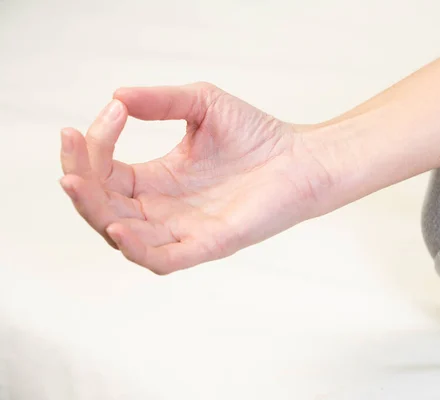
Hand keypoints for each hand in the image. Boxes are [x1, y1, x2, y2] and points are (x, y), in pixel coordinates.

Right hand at [60, 82, 332, 273]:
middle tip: (71, 147)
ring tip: (78, 182)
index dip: (94, 147)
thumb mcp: (202, 104)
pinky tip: (119, 226)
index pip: (106, 172)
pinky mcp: (211, 243)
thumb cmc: (257, 135)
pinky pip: (165, 258)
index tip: (112, 110)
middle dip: (80, 181)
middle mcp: (165, 209)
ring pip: (124, 236)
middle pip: (104, 208)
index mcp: (158, 180)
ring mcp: (185, 229)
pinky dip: (138, 249)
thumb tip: (116, 96)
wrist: (304, 158)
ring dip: (95, 212)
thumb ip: (161, 101)